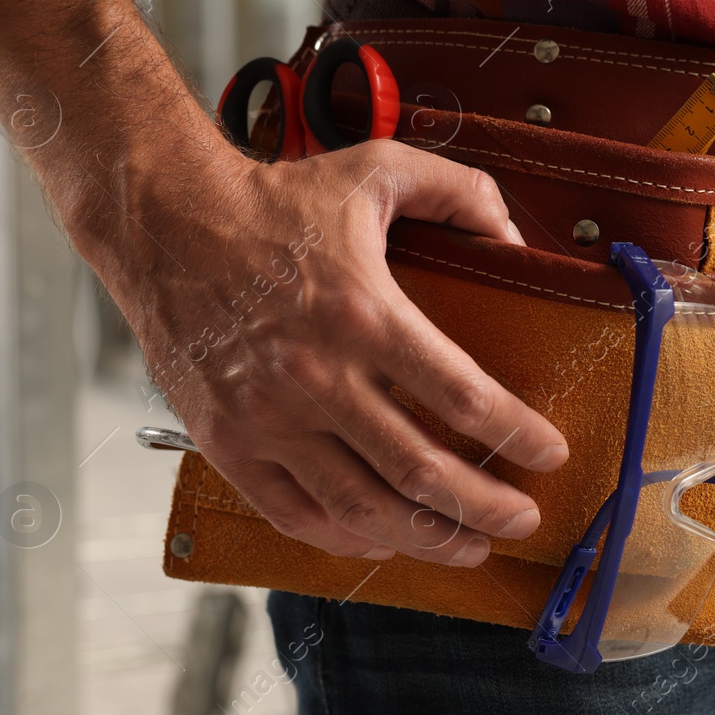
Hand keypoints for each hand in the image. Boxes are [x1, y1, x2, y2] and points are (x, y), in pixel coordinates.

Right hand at [0, 0, 567, 566]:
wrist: (164, 221)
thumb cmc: (275, 199)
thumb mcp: (377, 170)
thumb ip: (459, 193)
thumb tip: (514, 239)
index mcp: (365, 314)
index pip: (463, 396)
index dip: (518, 434)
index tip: (550, 453)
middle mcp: (319, 377)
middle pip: (422, 470)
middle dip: (486, 506)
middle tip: (523, 519)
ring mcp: (269, 418)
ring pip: (364, 506)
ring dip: (427, 536)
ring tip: (469, 544)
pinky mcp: (227, 442)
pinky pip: (295, 512)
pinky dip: (347, 537)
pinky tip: (385, 538)